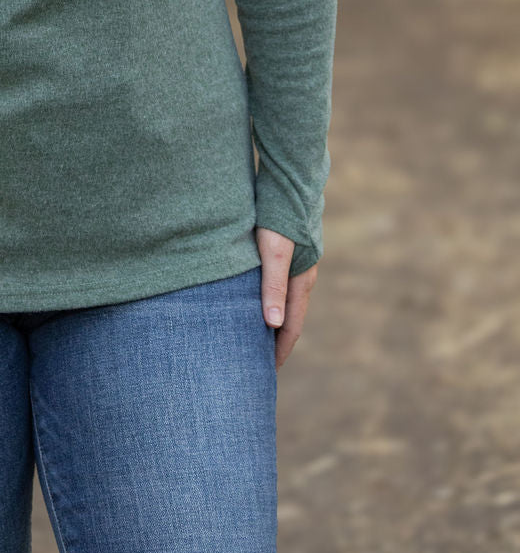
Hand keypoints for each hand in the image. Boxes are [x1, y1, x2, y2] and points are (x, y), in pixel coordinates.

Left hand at [256, 225, 317, 370]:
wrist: (293, 178)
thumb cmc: (280, 215)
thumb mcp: (273, 252)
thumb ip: (272, 286)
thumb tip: (271, 326)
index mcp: (302, 281)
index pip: (290, 327)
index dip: (279, 351)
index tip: (265, 373)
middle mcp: (302, 274)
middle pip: (288, 316)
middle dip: (273, 340)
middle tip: (255, 363)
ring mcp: (296, 262)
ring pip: (281, 299)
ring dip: (268, 319)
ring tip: (250, 335)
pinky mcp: (286, 249)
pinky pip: (276, 282)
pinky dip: (265, 298)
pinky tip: (250, 297)